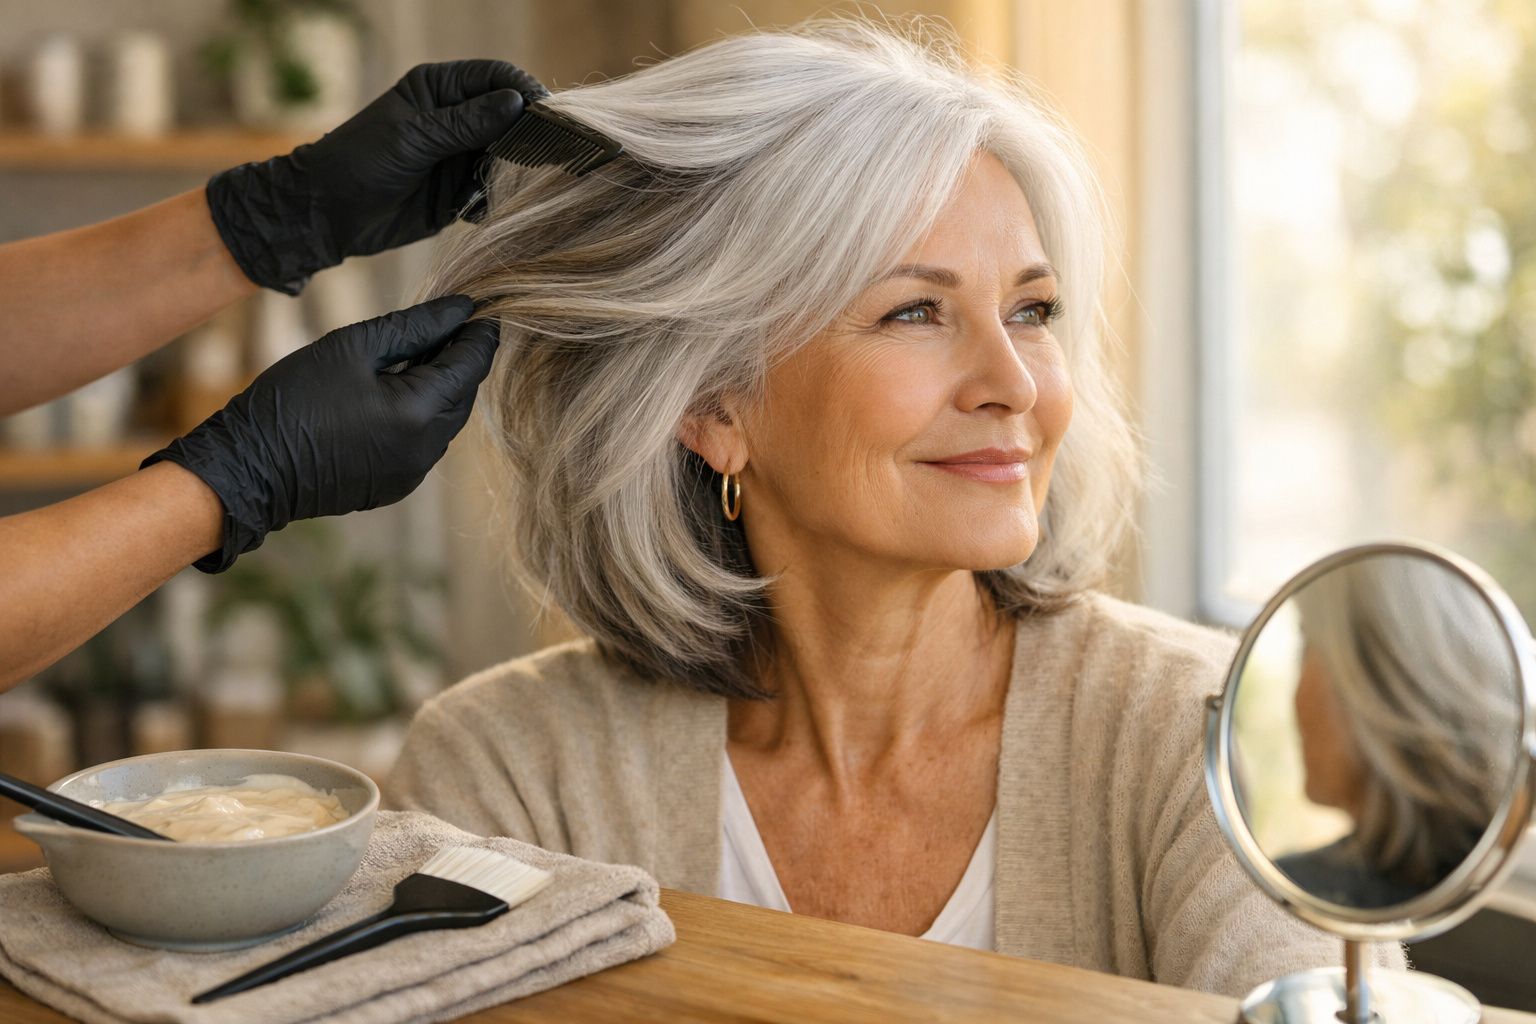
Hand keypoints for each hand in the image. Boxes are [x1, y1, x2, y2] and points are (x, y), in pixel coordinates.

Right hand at [143, 296, 498, 571]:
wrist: (249, 468)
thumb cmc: (294, 398)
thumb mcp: (352, 347)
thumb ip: (414, 327)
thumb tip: (459, 309)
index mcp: (419, 414)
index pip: (471, 365)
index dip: (479, 333)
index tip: (482, 306)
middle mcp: (427, 450)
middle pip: (463, 395)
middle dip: (461, 359)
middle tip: (450, 323)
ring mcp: (413, 473)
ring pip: (446, 420)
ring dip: (441, 387)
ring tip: (420, 352)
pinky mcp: (397, 485)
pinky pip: (424, 443)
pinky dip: (421, 415)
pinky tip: (398, 392)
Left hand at [207, 60, 547, 293]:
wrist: (328, 213)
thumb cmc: (360, 161)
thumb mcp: (413, 138)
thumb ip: (466, 123)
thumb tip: (517, 102)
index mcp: (440, 89)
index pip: (496, 78)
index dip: (524, 92)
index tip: (546, 116)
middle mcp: (456, 119)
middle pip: (509, 118)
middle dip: (525, 136)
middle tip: (540, 157)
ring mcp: (459, 155)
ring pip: (506, 157)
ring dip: (511, 173)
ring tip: (507, 186)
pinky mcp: (460, 191)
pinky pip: (493, 192)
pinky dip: (495, 201)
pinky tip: (482, 209)